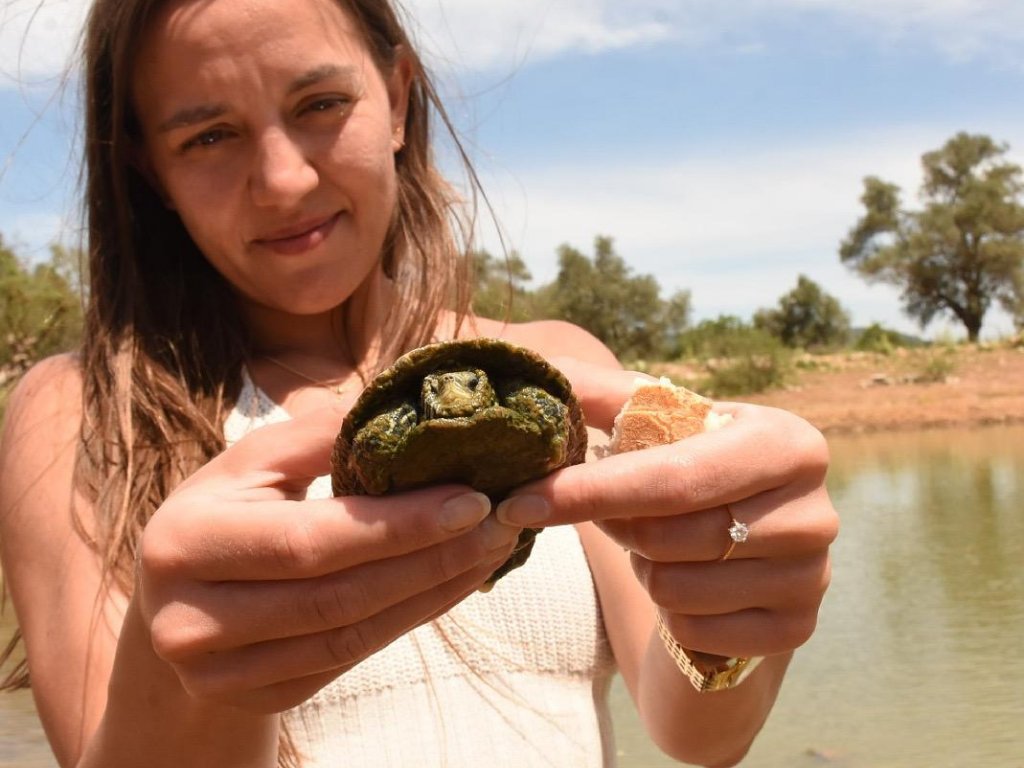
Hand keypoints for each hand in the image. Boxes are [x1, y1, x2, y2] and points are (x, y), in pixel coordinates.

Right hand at [136, 404, 521, 713]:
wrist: (175, 596)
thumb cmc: (226, 509)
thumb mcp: (256, 462)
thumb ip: (323, 435)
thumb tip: (416, 403)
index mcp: (185, 542)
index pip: (311, 541)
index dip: (400, 526)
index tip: (474, 498)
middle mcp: (188, 620)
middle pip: (337, 597)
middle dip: (432, 559)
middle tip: (501, 524)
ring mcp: (219, 672)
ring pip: (351, 638)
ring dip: (434, 592)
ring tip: (492, 550)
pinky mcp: (255, 698)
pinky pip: (348, 661)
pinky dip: (410, 619)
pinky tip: (453, 583)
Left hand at [496, 365, 837, 660]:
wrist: (740, 553)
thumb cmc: (688, 473)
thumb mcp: (655, 427)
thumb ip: (599, 393)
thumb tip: (540, 372)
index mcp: (786, 441)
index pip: (672, 475)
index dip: (590, 491)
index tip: (520, 501)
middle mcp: (815, 509)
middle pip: (667, 537)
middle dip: (618, 529)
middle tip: (617, 515)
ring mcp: (814, 576)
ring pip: (676, 590)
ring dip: (646, 571)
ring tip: (664, 548)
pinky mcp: (798, 630)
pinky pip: (697, 634)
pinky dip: (674, 615)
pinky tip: (690, 589)